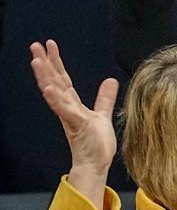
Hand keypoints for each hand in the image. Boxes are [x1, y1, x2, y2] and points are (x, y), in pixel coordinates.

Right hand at [29, 40, 118, 199]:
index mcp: (73, 104)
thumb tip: (109, 80)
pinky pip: (64, 110)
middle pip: (54, 81)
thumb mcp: (102, 114)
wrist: (97, 164)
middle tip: (34, 45)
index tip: (49, 45)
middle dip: (45, 63)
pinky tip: (49, 89)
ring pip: (54, 92)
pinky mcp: (76, 125)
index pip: (62, 78)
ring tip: (36, 61)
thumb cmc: (96, 143)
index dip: (56, 62)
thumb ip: (104, 98)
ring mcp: (70, 116)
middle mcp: (68, 107)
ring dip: (45, 76)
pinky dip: (56, 100)